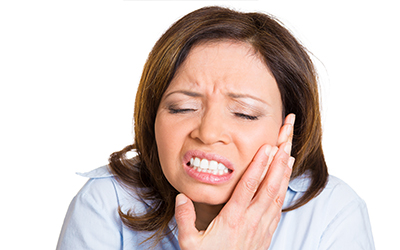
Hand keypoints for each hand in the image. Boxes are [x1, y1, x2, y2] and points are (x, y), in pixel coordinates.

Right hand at [175, 114, 295, 249]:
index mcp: (233, 219)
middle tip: (284, 141)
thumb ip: (185, 219)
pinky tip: (285, 180)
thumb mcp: (190, 243)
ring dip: (284, 173)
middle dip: (278, 161)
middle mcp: (251, 220)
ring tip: (288, 153)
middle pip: (269, 186)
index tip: (267, 147)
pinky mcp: (266, 233)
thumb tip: (182, 197)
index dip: (259, 165)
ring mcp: (261, 227)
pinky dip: (283, 190)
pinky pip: (278, 207)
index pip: (249, 187)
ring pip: (277, 195)